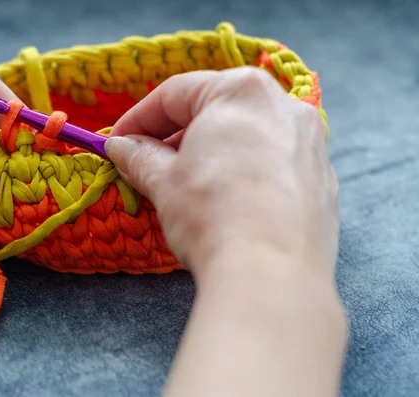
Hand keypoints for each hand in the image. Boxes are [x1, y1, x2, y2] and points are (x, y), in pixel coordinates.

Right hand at [105, 68, 346, 396]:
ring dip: (211, 153)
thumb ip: (140, 157)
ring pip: (248, 136)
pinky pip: (274, 165)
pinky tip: (227, 201)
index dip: (138, 120)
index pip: (175, 94)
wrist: (273, 275)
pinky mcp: (322, 182)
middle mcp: (285, 107)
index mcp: (241, 91)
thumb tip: (122, 147)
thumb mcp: (164, 182)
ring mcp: (311, 144)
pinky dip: (245, 173)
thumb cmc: (213, 215)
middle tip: (145, 164)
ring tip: (184, 184)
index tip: (117, 143)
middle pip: (215, 110)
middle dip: (175, 136)